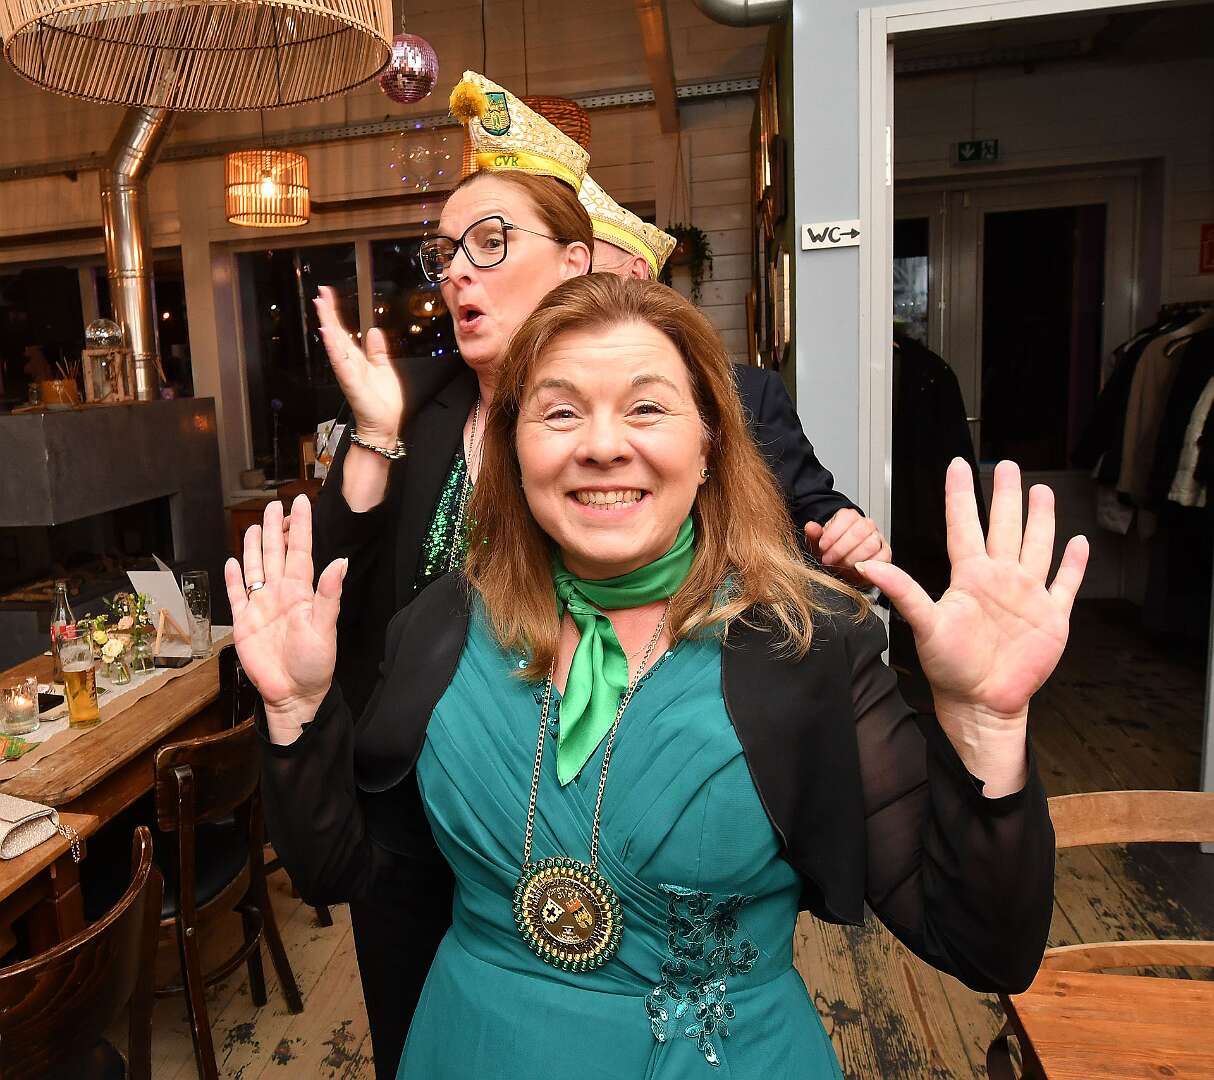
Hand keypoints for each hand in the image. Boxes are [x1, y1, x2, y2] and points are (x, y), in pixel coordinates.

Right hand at [224, 495, 345, 739]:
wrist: (293, 693)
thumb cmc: (315, 664)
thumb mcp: (325, 628)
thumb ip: (329, 595)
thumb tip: (340, 562)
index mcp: (302, 592)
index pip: (300, 550)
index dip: (300, 527)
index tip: (301, 502)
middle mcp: (281, 593)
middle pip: (275, 553)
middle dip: (274, 528)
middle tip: (272, 505)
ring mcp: (261, 606)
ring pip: (255, 569)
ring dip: (254, 547)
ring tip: (255, 526)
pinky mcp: (244, 622)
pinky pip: (236, 595)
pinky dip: (233, 579)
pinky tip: (232, 562)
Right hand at [315, 285, 403, 444]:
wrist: (384, 426)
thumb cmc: (382, 402)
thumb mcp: (384, 368)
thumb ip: (377, 350)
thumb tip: (373, 331)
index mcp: (356, 359)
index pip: (343, 331)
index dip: (336, 312)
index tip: (329, 295)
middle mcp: (349, 363)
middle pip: (335, 333)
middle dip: (328, 313)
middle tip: (320, 293)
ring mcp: (348, 371)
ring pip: (334, 343)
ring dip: (327, 324)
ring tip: (320, 306)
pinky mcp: (351, 381)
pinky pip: (340, 362)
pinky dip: (333, 347)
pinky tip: (327, 334)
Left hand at [805, 508, 890, 585]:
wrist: (842, 564)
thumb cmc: (831, 551)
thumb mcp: (818, 544)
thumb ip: (814, 535)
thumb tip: (810, 526)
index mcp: (849, 516)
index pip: (845, 518)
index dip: (832, 535)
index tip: (822, 548)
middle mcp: (866, 524)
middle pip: (858, 532)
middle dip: (841, 549)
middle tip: (829, 560)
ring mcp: (877, 538)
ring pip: (871, 544)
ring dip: (853, 558)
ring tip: (841, 565)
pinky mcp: (885, 553)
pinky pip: (883, 557)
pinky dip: (869, 565)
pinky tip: (856, 569)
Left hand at [860, 459, 1087, 723]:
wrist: (983, 702)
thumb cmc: (949, 667)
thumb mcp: (924, 624)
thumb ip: (902, 591)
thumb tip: (868, 564)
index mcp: (970, 577)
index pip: (965, 525)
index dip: (961, 495)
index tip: (958, 465)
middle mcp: (999, 579)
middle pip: (1005, 527)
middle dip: (1006, 496)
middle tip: (1006, 465)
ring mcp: (1027, 595)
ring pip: (1037, 546)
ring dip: (1041, 519)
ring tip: (1041, 491)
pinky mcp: (1051, 617)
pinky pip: (1065, 584)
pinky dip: (1074, 564)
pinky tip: (1078, 543)